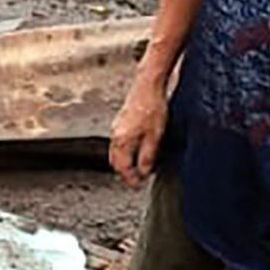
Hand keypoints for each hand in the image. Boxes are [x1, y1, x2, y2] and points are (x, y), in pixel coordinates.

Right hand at [108, 66, 168, 186]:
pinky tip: (135, 150)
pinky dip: (124, 151)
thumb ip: (147, 157)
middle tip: (137, 180)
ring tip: (137, 168)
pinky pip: (118, 142)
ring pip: (116, 152)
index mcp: (122, 142)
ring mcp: (116, 127)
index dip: (131, 179)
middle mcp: (115, 136)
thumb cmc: (152, 108)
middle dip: (125, 173)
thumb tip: (143, 172)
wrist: (148, 84)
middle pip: (115, 162)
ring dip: (124, 162)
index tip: (139, 185)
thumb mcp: (155, 137)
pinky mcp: (121, 121)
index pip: (122, 168)